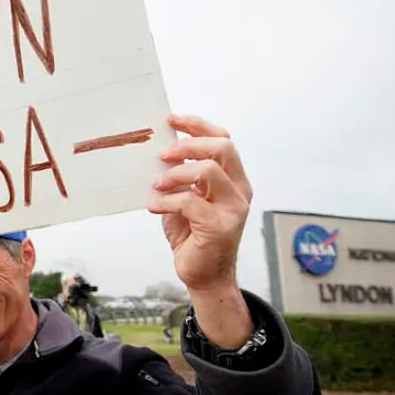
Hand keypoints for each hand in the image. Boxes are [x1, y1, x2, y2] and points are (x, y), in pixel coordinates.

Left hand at [148, 114, 253, 346]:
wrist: (203, 275)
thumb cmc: (192, 235)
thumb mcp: (185, 199)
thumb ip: (181, 176)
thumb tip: (157, 150)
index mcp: (233, 179)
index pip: (223, 139)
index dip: (197, 125)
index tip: (171, 119)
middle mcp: (239, 190)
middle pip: (222, 148)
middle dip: (188, 145)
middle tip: (163, 154)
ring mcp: (234, 209)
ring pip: (208, 171)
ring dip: (176, 174)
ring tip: (157, 185)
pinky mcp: (221, 228)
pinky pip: (191, 202)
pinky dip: (167, 201)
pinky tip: (154, 206)